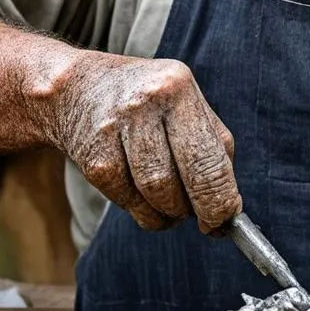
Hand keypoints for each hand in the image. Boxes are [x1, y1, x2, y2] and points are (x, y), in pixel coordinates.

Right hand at [46, 53, 239, 231]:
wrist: (79, 88)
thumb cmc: (148, 102)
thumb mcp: (186, 103)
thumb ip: (215, 146)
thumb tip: (230, 206)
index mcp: (177, 88)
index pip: (209, 158)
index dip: (222, 199)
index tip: (227, 219)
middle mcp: (145, 104)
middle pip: (180, 180)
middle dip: (200, 210)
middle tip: (208, 222)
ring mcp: (114, 130)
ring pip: (155, 196)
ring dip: (170, 211)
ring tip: (173, 201)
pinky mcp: (92, 158)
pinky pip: (128, 202)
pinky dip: (143, 208)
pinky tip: (145, 193)